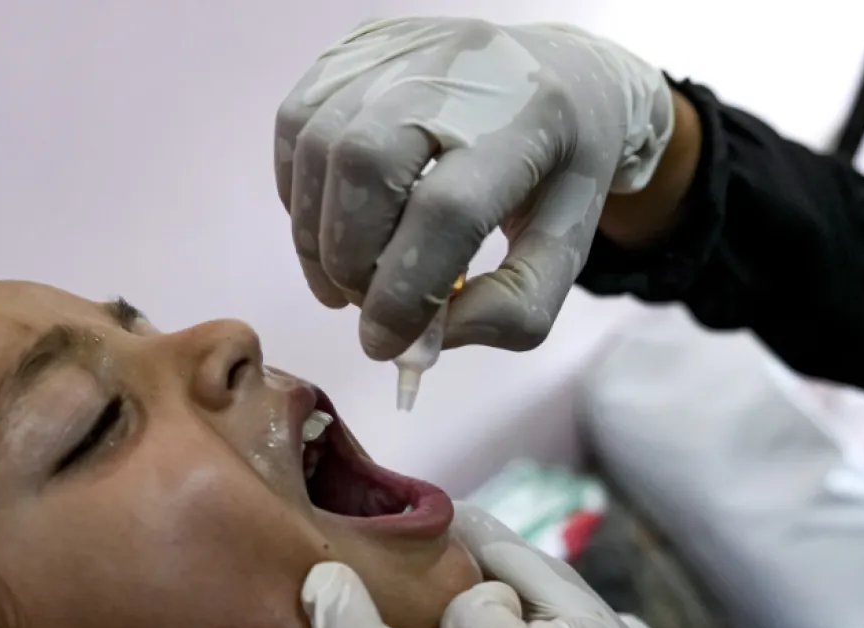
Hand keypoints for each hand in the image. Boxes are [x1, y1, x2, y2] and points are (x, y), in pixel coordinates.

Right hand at [274, 18, 674, 358]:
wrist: (562, 77)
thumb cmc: (560, 173)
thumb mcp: (566, 250)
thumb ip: (511, 310)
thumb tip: (420, 341)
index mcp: (531, 114)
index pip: (447, 210)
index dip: (403, 291)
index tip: (386, 343)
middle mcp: (460, 64)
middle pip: (366, 166)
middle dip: (351, 261)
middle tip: (365, 306)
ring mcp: (400, 47)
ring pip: (319, 146)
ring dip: (315, 237)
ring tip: (343, 281)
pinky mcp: (357, 47)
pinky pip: (297, 125)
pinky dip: (300, 194)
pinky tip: (330, 227)